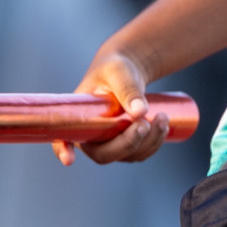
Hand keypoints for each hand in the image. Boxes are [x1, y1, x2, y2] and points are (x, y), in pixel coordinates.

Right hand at [52, 50, 169, 166]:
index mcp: (78, 116)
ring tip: (162, 116)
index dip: (63, 149)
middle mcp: (90, 135)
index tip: (69, 159)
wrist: (128, 73)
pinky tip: (164, 125)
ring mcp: (109, 143)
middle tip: (145, 123)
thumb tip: (140, 112)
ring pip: (126, 156)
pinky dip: (154, 143)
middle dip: (127, 144)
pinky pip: (139, 153)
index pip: (63, 138)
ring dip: (147, 142)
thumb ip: (127, 88)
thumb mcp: (119, 71)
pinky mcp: (126, 145)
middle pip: (103, 154)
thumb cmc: (116, 68)